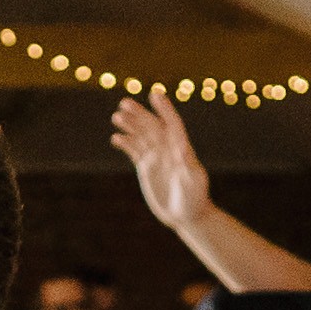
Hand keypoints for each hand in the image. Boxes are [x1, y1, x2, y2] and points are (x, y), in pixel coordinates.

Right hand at [112, 92, 210, 229]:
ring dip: (130, 125)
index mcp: (181, 148)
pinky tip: (116, 138)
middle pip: (152, 126)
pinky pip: (134, 151)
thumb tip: (182, 148)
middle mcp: (168, 148)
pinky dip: (126, 143)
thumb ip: (188, 166)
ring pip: (141, 136)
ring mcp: (156, 157)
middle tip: (124, 103)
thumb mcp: (194, 182)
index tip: (155, 95)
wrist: (186, 215)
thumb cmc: (194, 199)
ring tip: (116, 117)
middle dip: (139, 114)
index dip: (164, 108)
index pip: (172, 123)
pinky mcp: (146, 167)